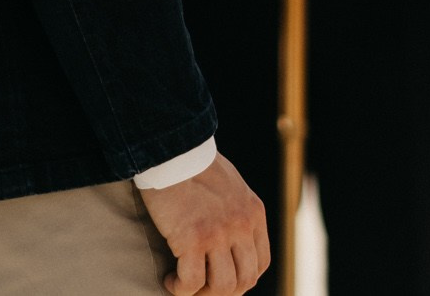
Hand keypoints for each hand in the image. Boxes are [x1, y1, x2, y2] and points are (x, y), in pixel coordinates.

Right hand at [139, 154, 268, 295]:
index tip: (221, 279)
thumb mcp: (229, 184)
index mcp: (253, 212)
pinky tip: (169, 280)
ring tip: (183, 285)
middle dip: (223, 292)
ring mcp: (219, 234)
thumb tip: (228, 234)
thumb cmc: (192, 163)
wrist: (172, 149)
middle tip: (201, 288)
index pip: (260, 262)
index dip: (242, 279)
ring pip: (221, 286)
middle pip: (244, 279)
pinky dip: (180, 288)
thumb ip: (235, 209)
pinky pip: (191, 281)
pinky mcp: (193, 239)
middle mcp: (241, 226)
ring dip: (201, 293)